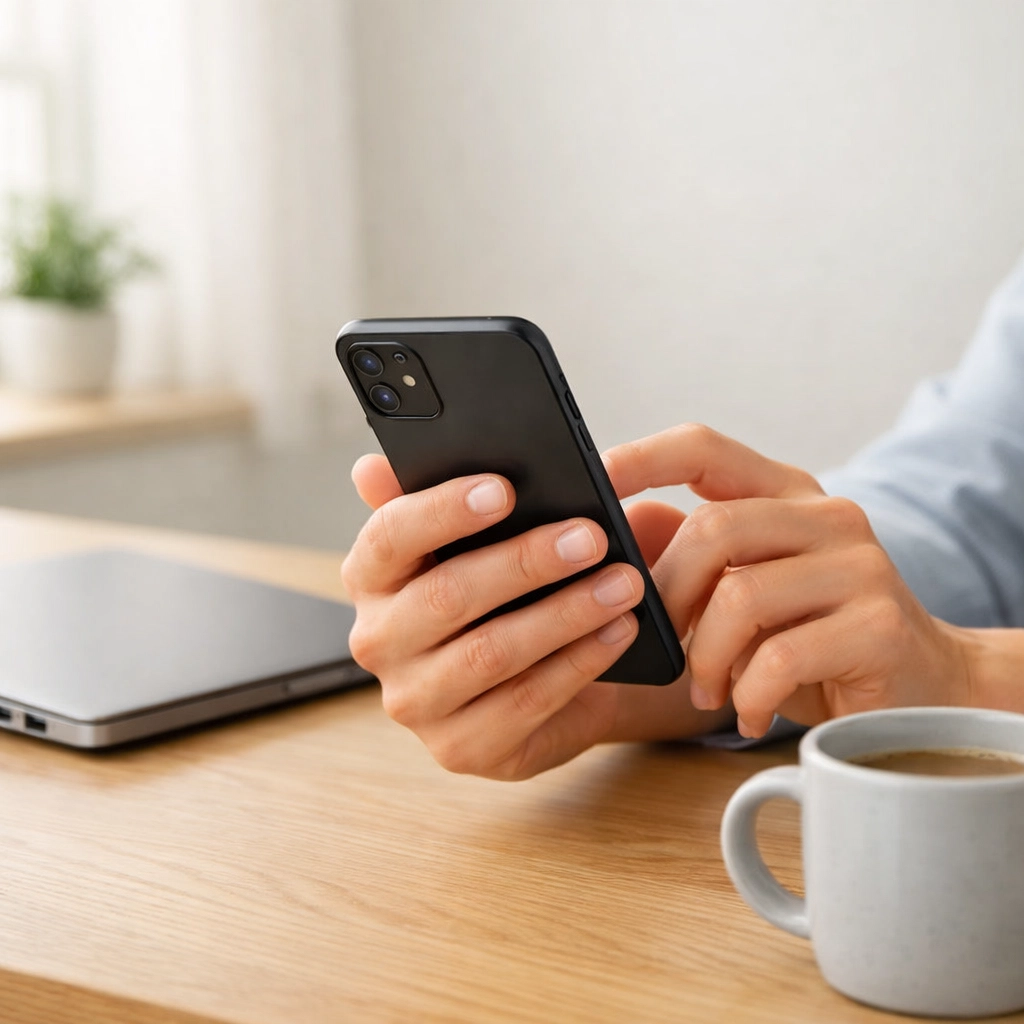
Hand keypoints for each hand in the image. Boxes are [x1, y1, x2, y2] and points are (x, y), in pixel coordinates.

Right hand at [342, 454, 733, 778]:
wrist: (536, 673)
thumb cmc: (503, 590)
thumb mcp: (474, 538)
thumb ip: (434, 497)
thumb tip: (371, 468)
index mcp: (371, 578)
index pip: (389, 537)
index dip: (443, 512)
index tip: (504, 488)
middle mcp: (377, 643)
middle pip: (446, 597)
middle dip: (525, 562)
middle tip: (592, 535)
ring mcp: (414, 703)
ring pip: (490, 653)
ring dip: (565, 614)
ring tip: (623, 582)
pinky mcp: (461, 748)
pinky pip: (526, 702)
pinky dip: (579, 662)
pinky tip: (618, 630)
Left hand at [604, 424, 972, 736]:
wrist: (924, 691)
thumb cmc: (812, 640)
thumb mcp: (744, 591)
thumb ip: (690, 559)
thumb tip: (611, 536)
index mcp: (786, 494)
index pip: (704, 448)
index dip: (642, 458)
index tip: (594, 479)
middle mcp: (827, 515)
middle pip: (713, 528)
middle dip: (668, 596)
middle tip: (662, 644)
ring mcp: (860, 566)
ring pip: (739, 596)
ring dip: (704, 657)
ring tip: (706, 690)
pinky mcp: (878, 626)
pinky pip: (777, 657)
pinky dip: (747, 694)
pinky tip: (748, 712)